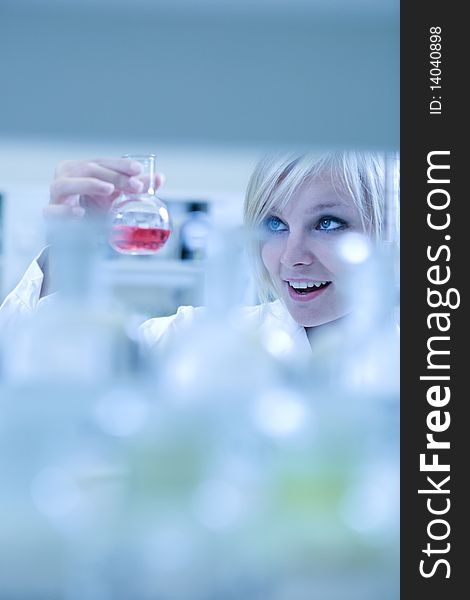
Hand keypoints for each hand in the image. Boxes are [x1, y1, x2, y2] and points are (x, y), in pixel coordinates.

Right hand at [45, 157, 164, 218]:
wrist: (72, 230)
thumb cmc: (93, 207)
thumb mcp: (115, 197)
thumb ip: (134, 187)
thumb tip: (160, 178)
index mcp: (81, 168)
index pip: (102, 161)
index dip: (121, 165)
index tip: (139, 170)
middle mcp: (66, 176)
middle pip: (89, 169)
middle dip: (114, 176)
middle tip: (135, 187)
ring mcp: (56, 194)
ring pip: (67, 183)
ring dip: (89, 184)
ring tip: (108, 189)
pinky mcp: (50, 213)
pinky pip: (52, 210)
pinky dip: (65, 211)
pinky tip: (79, 212)